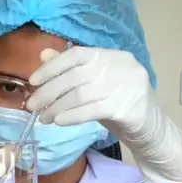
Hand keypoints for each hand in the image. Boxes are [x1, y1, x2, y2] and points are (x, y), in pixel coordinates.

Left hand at [26, 47, 181, 182]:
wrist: (149, 128)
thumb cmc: (117, 103)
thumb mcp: (93, 84)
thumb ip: (71, 70)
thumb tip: (43, 56)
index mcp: (113, 55)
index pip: (77, 54)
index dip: (52, 67)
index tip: (32, 81)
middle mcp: (122, 66)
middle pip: (76, 76)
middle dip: (49, 92)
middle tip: (31, 106)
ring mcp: (128, 86)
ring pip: (81, 95)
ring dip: (57, 107)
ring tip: (43, 118)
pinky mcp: (129, 107)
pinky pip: (92, 110)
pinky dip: (72, 116)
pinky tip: (59, 121)